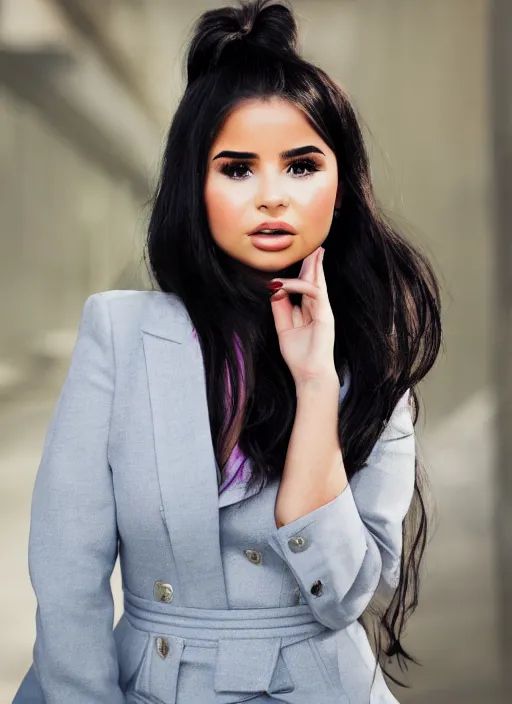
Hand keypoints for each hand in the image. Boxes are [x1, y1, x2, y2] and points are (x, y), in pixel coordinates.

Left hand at [269, 246, 336, 384]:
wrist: (310, 374)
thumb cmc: (299, 356)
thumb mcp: (283, 329)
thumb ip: (280, 310)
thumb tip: (274, 290)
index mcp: (309, 312)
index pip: (304, 288)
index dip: (297, 276)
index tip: (283, 269)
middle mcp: (318, 309)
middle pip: (315, 281)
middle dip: (313, 264)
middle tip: (314, 247)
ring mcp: (324, 311)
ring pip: (319, 282)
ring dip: (315, 266)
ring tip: (314, 252)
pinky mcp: (326, 315)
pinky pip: (315, 293)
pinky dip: (299, 286)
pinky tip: (284, 285)